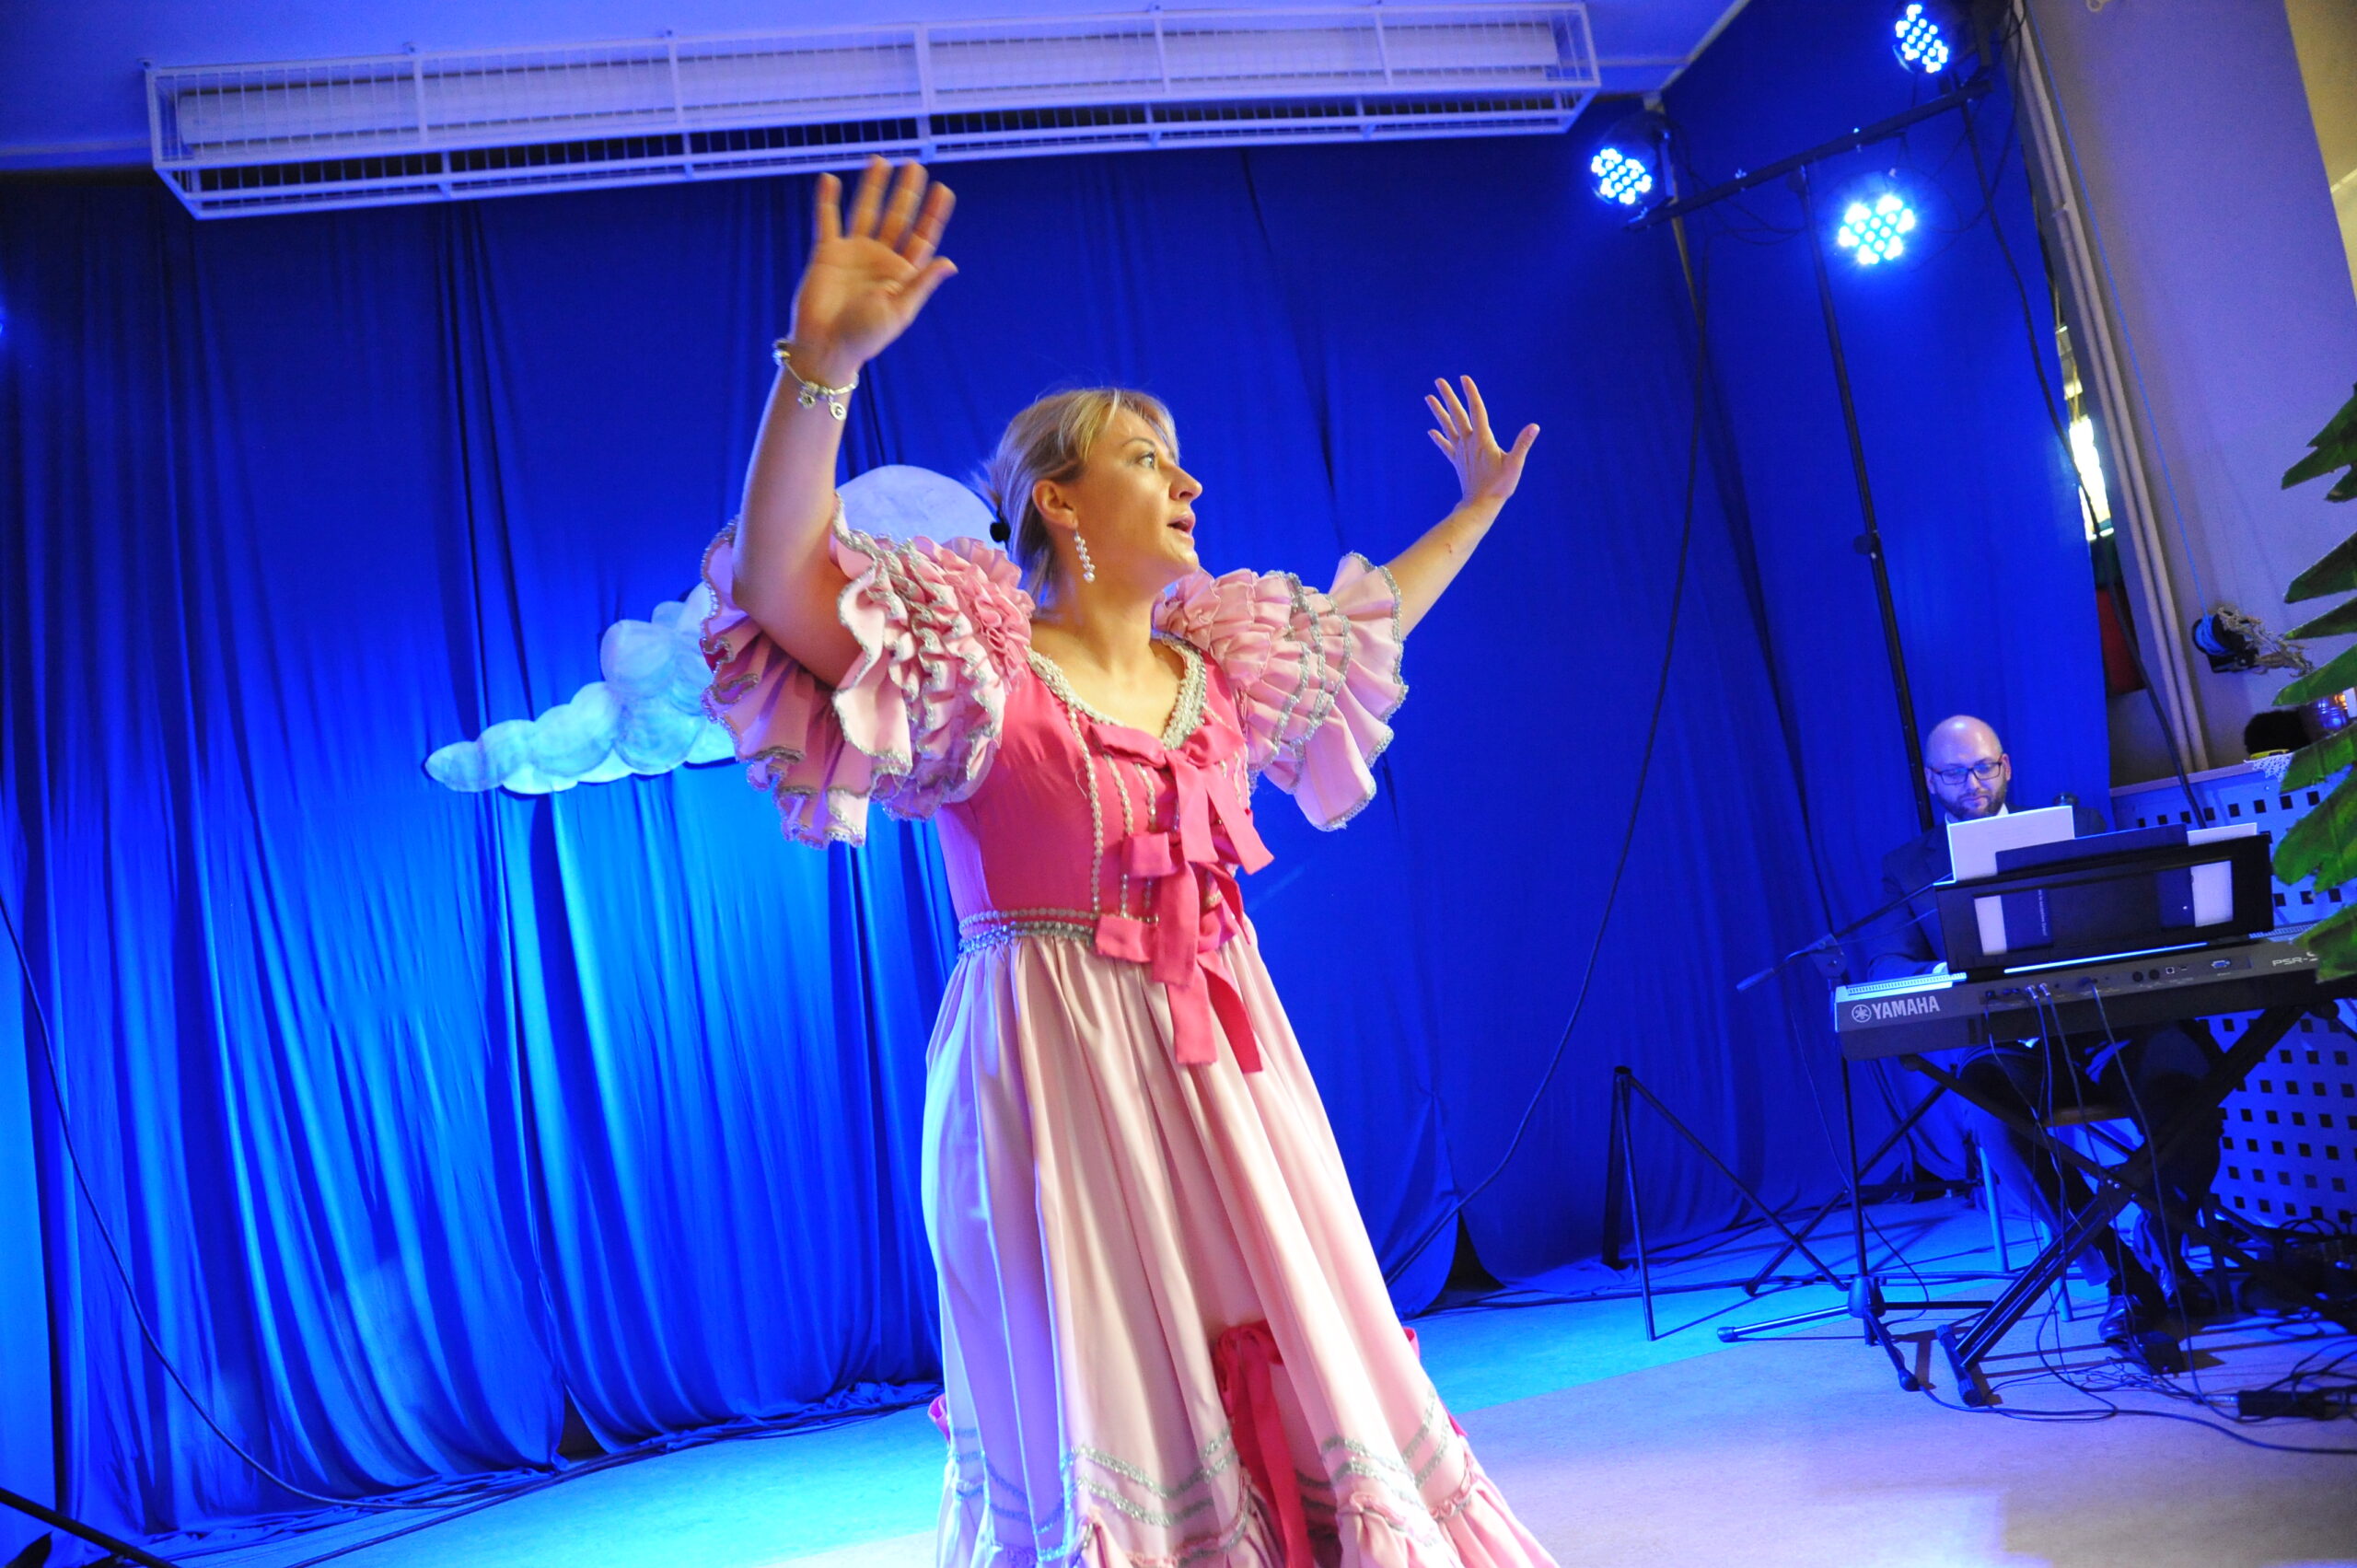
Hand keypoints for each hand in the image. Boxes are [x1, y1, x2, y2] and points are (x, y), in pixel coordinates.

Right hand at [788, 157, 957, 382]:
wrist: (826, 348)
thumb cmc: (866, 337)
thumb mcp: (899, 311)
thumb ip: (921, 283)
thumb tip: (951, 262)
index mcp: (902, 274)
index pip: (922, 237)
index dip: (933, 214)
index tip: (944, 190)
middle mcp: (880, 259)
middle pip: (897, 217)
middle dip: (906, 193)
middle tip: (916, 166)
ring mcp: (853, 253)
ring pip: (865, 212)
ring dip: (873, 187)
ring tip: (880, 161)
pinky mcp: (827, 253)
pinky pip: (827, 221)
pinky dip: (827, 200)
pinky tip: (830, 179)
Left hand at [1425, 376, 1537, 506]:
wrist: (1480, 506)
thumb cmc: (1500, 486)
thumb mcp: (1515, 464)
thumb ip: (1523, 444)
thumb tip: (1534, 426)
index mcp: (1483, 439)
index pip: (1477, 410)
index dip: (1471, 393)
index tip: (1464, 378)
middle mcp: (1469, 442)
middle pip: (1457, 414)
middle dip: (1448, 397)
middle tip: (1439, 381)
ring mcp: (1461, 452)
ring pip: (1447, 426)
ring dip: (1438, 412)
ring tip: (1428, 398)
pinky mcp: (1457, 462)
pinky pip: (1446, 447)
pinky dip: (1439, 438)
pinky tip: (1431, 431)